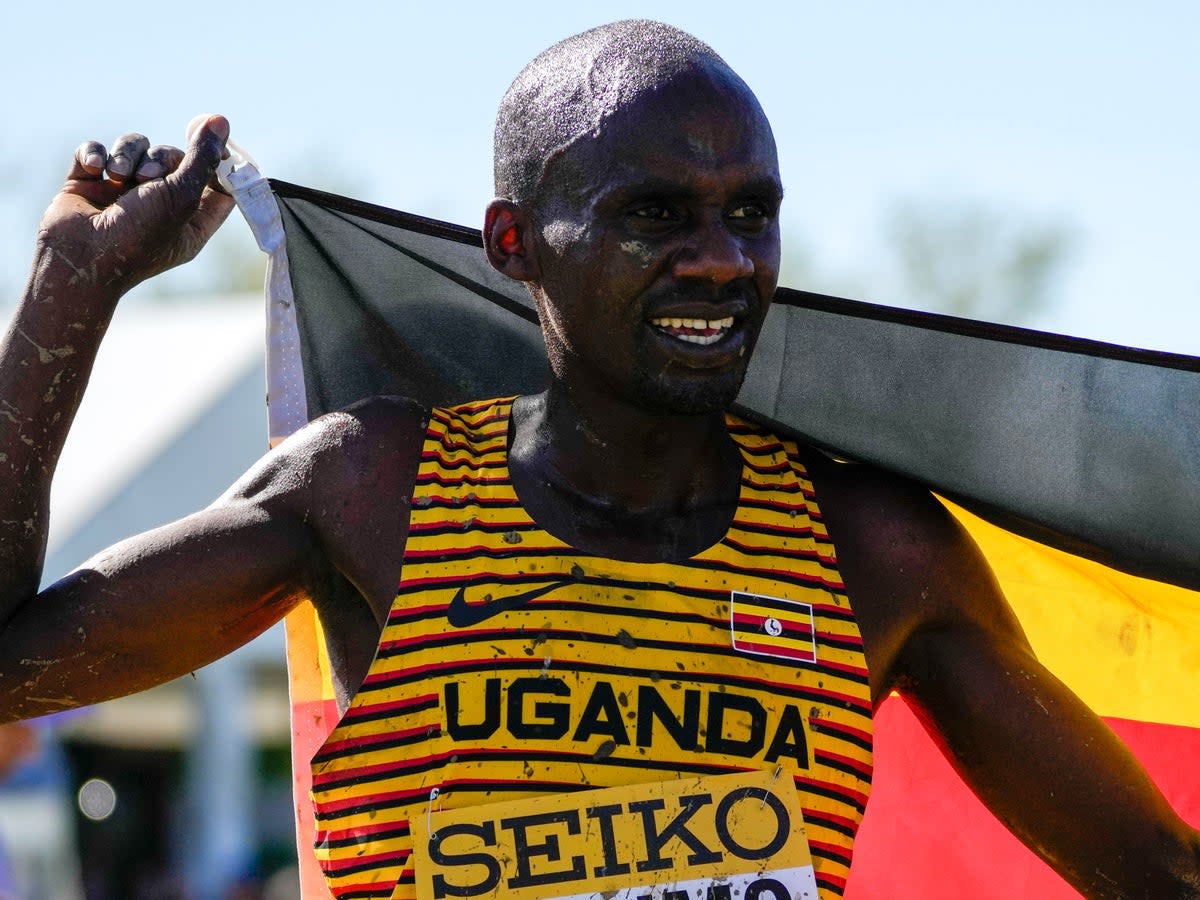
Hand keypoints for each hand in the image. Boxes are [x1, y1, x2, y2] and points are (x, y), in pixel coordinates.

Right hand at [35, 114, 234, 295]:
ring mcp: (120, 193)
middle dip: (161, 157)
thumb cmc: (138, 236)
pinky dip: (94, 154)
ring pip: (134, 147)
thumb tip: (221, 120)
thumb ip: (202, 158)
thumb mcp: (181, 196)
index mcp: (190, 221)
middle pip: (172, 156)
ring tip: (118, 175)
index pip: (217, 185)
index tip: (216, 139)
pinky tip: (92, 169)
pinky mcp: (88, 183)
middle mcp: (157, 206)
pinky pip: (96, 151)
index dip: (219, 161)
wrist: (78, 257)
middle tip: (147, 177)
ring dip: (127, 154)